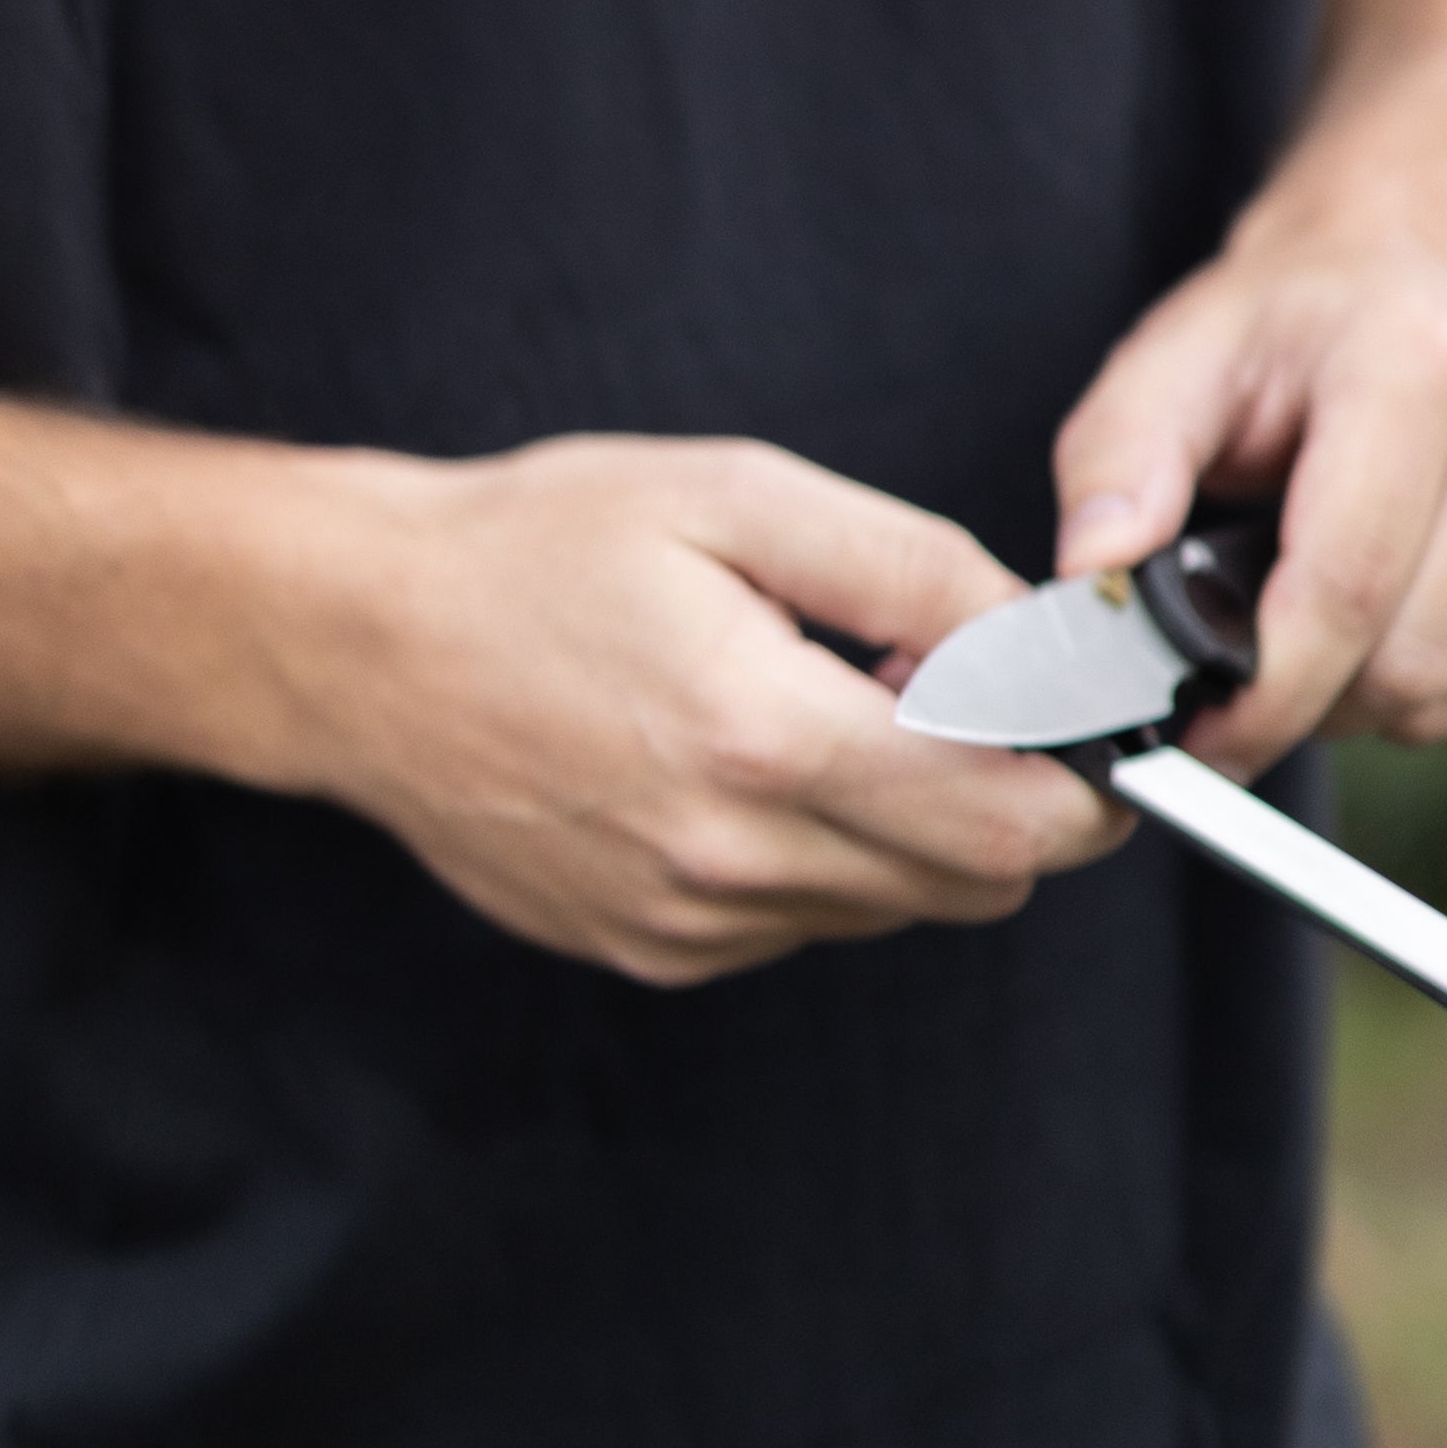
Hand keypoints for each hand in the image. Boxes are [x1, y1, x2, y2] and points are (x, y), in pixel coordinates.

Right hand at [269, 431, 1120, 983]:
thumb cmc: (537, 547)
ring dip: (905, 824)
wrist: (360, 643)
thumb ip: (911, 569)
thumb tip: (1033, 640)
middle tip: (940, 692)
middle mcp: (732, 860)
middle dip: (1007, 798)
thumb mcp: (737, 497)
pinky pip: (801, 921)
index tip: (1086, 718)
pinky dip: (818, 852)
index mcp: (766, 738)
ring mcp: (687, 924)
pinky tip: (742, 760)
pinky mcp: (651, 950)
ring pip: (892, 907)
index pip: (1013, 821)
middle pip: (977, 883)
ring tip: (820, 708)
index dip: (1085, 774)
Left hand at [1050, 228, 1446, 781]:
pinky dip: (1422, 690)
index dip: (1270, 689)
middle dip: (1307, 703)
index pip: (1350, 582)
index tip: (1202, 735)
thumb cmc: (1281, 333)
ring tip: (1305, 627)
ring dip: (1361, 702)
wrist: (1412, 272)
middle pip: (1410, 659)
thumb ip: (1114, 464)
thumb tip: (1095, 577)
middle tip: (1239, 678)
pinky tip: (1378, 616)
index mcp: (1414, 361)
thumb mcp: (1169, 361)